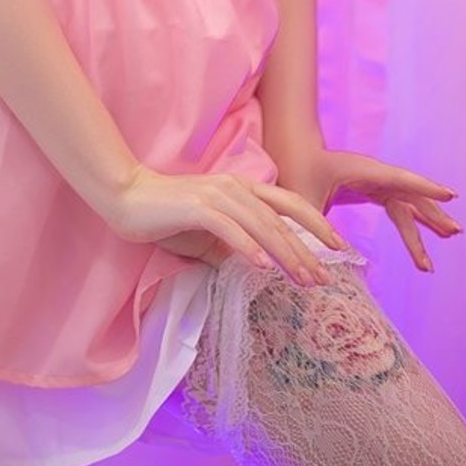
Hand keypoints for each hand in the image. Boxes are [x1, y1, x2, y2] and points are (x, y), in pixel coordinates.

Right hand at [100, 164, 354, 286]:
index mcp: (241, 188)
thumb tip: (257, 267)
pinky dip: (247, 247)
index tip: (339, 247)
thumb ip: (232, 245)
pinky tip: (262, 267)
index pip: (289, 204)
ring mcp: (216, 195)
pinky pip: (229, 229)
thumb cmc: (166, 216)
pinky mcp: (197, 207)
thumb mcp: (207, 233)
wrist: (126, 197)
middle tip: (326, 277)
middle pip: (282, 218)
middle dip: (307, 248)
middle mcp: (235, 187)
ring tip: (303, 278)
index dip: (317, 223)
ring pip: (261, 224)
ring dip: (285, 253)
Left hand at [278, 147, 461, 273]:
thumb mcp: (300, 201)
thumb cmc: (294, 172)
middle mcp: (371, 174)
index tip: (449, 194)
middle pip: (408, 193)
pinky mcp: (371, 190)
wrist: (290, 153)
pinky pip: (398, 206)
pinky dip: (412, 222)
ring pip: (407, 202)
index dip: (423, 187)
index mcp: (358, 171)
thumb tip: (325, 261)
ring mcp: (373, 181)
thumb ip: (314, 229)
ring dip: (428, 220)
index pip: (397, 179)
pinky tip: (428, 236)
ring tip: (451, 236)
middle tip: (454, 232)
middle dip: (432, 211)